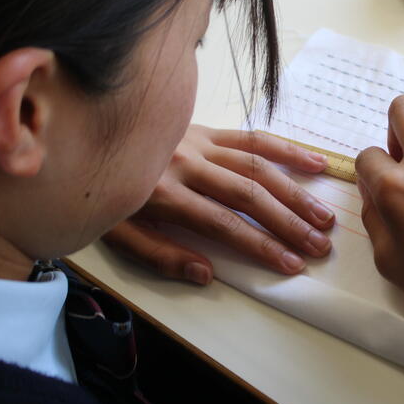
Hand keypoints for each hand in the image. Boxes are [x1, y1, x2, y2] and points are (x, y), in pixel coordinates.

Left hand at [103, 125, 335, 283]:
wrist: (79, 136)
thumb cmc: (98, 194)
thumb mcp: (116, 234)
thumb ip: (161, 255)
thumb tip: (207, 274)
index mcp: (161, 191)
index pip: (222, 223)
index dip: (259, 245)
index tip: (290, 264)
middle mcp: (185, 161)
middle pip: (248, 194)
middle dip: (288, 223)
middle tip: (319, 246)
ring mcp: (198, 140)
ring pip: (257, 165)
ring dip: (295, 192)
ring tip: (324, 217)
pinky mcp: (206, 129)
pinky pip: (251, 137)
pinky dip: (285, 149)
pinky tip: (316, 163)